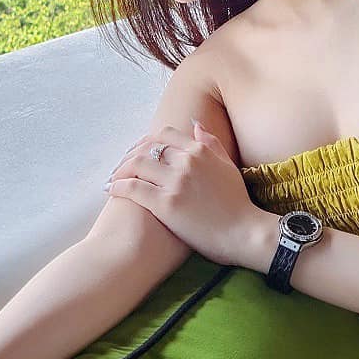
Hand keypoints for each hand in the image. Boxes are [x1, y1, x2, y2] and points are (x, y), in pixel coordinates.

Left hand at [105, 120, 263, 266]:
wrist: (245, 233)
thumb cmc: (238, 203)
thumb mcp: (228, 166)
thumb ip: (212, 144)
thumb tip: (196, 125)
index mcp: (200, 150)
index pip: (163, 134)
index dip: (146, 141)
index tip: (137, 151)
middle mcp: (187, 161)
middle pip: (146, 148)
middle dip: (129, 155)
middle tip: (120, 167)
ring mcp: (176, 182)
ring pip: (137, 165)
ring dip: (120, 170)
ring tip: (114, 179)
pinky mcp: (166, 204)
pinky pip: (134, 189)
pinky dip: (119, 187)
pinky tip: (112, 190)